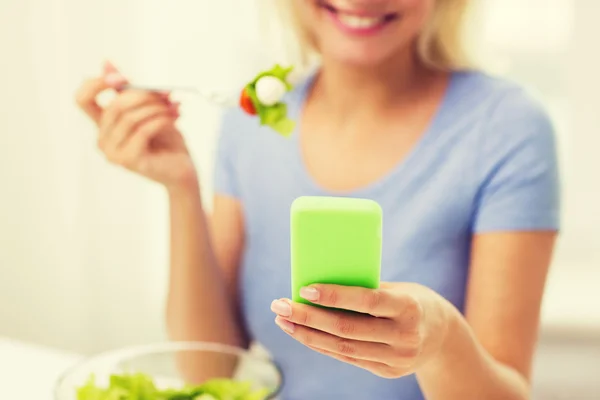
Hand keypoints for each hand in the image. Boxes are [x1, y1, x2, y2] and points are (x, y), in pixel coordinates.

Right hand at [75, 62, 197, 189]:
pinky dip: (161, 121)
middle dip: (144, 95)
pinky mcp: (128, 161)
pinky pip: (143, 131)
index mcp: (103, 125)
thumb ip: (127, 90)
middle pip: (114, 106)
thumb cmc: (166, 139)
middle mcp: (102, 139)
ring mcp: (112, 153)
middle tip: (167, 94)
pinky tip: (174, 120)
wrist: (182, 168)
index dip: (98, 83)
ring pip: (130, 118)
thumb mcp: (147, 109)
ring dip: (156, 108)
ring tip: (175, 108)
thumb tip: (105, 62)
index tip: (123, 77)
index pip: (82, 99)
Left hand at [270, 282, 451, 378]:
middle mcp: (404, 336)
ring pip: (342, 348)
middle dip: (308, 317)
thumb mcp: (399, 289)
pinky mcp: (387, 371)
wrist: (443, 336)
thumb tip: (320, 284)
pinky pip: (347, 358)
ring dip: (307, 334)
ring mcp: (396, 359)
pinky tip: (302, 333)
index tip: (304, 289)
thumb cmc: (412, 300)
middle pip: (346, 329)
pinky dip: (322, 345)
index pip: (367, 301)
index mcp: (409, 307)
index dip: (334, 296)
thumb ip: (367, 289)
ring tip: (283, 319)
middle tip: (280, 304)